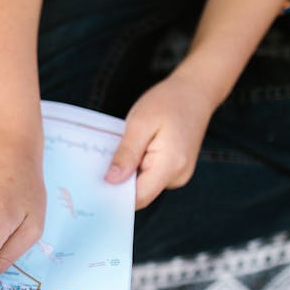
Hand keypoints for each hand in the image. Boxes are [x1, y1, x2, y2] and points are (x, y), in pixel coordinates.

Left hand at [104, 72, 217, 208]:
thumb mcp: (140, 124)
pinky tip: (133, 150)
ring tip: (121, 151)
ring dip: (128, 173)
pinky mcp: (175, 169)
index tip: (94, 188)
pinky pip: (151, 176)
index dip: (115, 196)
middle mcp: (177, 176)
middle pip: (141, 193)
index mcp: (170, 166)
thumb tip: (110, 181)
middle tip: (100, 165)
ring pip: (144, 185)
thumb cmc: (168, 102)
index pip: (139, 197)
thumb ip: (126, 155)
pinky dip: (138, 167)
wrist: (195, 92)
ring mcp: (178, 174)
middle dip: (119, 183)